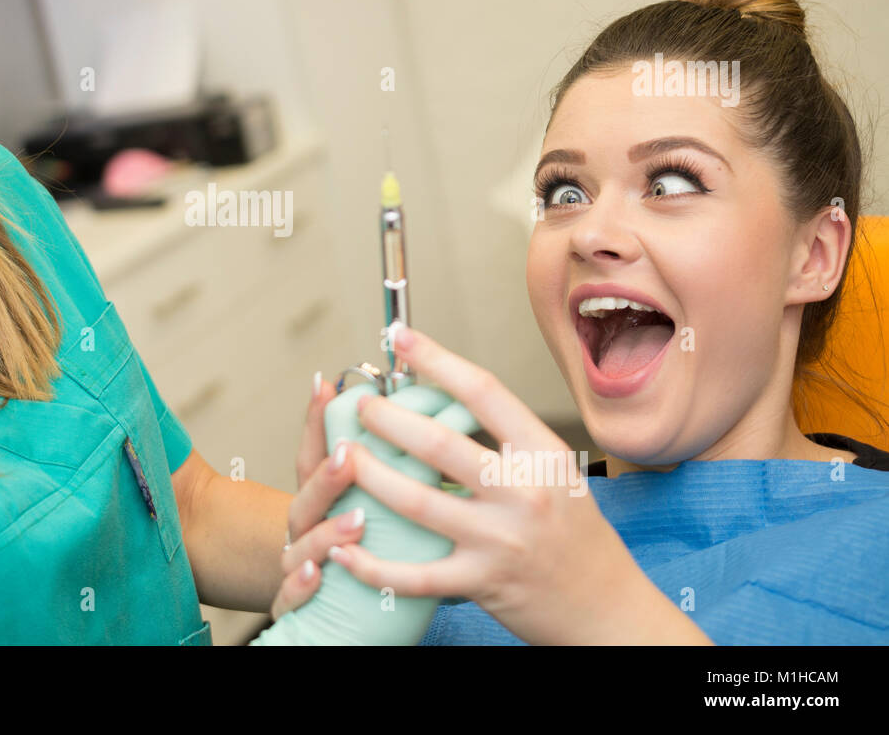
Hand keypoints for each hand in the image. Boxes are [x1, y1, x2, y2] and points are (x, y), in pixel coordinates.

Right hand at [269, 373, 365, 621]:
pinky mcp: (295, 603)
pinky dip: (300, 586)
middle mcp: (302, 529)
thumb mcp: (362, 504)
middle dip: (328, 477)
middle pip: (306, 500)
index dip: (315, 420)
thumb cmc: (348, 547)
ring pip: (301, 547)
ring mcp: (296, 565)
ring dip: (327, 532)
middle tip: (349, 456)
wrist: (321, 605)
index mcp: (317, 500)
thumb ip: (381, 467)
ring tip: (356, 520)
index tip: (327, 387)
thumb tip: (408, 411)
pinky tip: (316, 574)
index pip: (312, 455)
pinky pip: (290, 596)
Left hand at [326, 326, 710, 644]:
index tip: (403, 337)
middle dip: (388, 419)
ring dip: (369, 476)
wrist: (609, 611)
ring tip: (339, 456)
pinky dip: (371, 564)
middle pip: (438, 443)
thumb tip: (453, 398)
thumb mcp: (558, 476)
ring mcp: (500, 540)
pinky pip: (414, 575)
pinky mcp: (481, 583)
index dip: (438, 360)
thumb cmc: (578, 538)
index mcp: (543, 455)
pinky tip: (342, 549)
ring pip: (416, 502)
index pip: (484, 393)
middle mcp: (523, 493)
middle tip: (360, 405)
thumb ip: (511, 443)